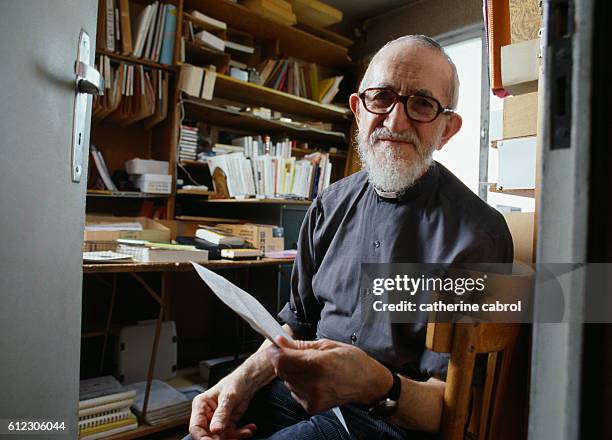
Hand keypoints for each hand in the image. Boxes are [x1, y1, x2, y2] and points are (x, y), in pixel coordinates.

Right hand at [189, 372, 256, 439]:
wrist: (247, 383)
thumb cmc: (234, 384)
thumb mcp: (228, 397)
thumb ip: (222, 414)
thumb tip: (215, 430)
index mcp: (200, 406)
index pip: (195, 427)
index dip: (202, 438)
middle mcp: (206, 415)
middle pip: (207, 436)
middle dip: (221, 439)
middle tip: (233, 438)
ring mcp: (216, 422)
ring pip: (220, 438)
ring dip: (234, 437)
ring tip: (246, 431)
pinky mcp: (226, 425)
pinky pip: (231, 435)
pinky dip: (240, 434)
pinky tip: (248, 429)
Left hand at [268, 337, 391, 413]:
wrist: (367, 383)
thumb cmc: (351, 360)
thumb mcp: (327, 344)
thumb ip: (300, 345)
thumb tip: (280, 341)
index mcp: (318, 363)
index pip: (281, 360)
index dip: (276, 352)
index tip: (279, 346)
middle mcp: (313, 383)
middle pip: (281, 371)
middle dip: (285, 361)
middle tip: (299, 355)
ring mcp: (312, 398)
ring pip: (287, 381)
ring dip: (292, 373)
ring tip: (312, 368)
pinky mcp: (312, 407)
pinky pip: (294, 392)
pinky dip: (299, 384)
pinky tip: (314, 380)